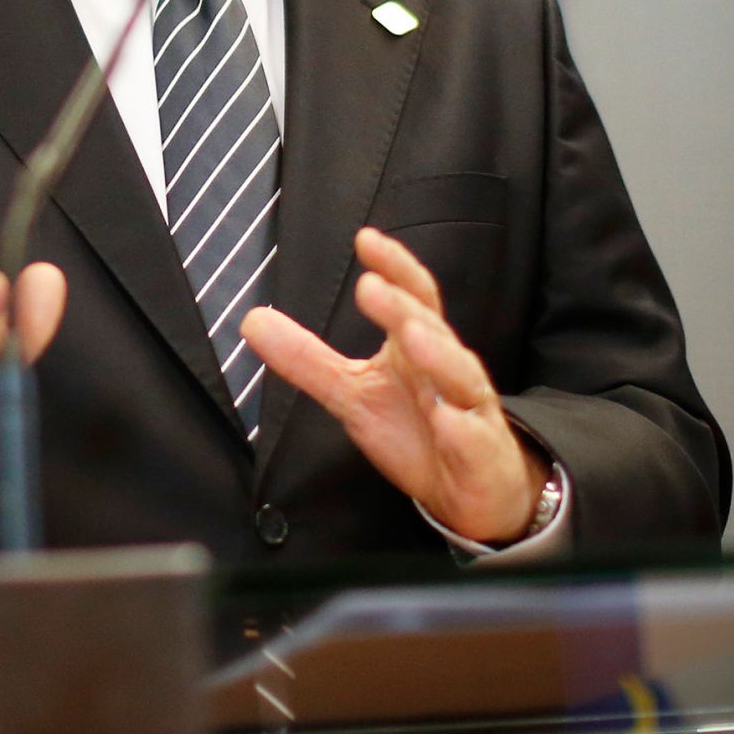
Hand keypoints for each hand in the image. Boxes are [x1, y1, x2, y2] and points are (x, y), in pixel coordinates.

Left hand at [241, 228, 548, 544]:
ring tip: (412, 338)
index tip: (365, 239)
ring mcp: (470, 410)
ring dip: (438, 355)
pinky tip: (447, 422)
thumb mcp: (351, 394)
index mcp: (418, 348)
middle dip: (402, 308)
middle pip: (431, 329)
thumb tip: (252, 320)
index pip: (412, 297)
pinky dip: (462, 430)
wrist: (466, 495)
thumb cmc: (415, 433)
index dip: (394, 266)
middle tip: (370, 287)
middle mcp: (447, 369)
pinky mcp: (481, 454)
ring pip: (460, 376)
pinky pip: (474, 439)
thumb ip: (306, 358)